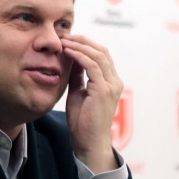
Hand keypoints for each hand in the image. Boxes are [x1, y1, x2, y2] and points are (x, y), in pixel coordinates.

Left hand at [62, 35, 122, 173]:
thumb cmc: (83, 123)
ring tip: (64, 41)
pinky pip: (92, 65)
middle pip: (102, 51)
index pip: (101, 55)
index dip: (86, 44)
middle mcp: (114, 82)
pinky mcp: (103, 90)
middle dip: (83, 40)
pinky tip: (67, 51)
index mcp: (111, 82)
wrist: (89, 143)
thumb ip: (78, 76)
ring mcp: (111, 86)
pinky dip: (79, 55)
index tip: (68, 39)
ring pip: (98, 55)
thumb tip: (70, 59)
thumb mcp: (78, 93)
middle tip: (65, 35)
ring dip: (80, 45)